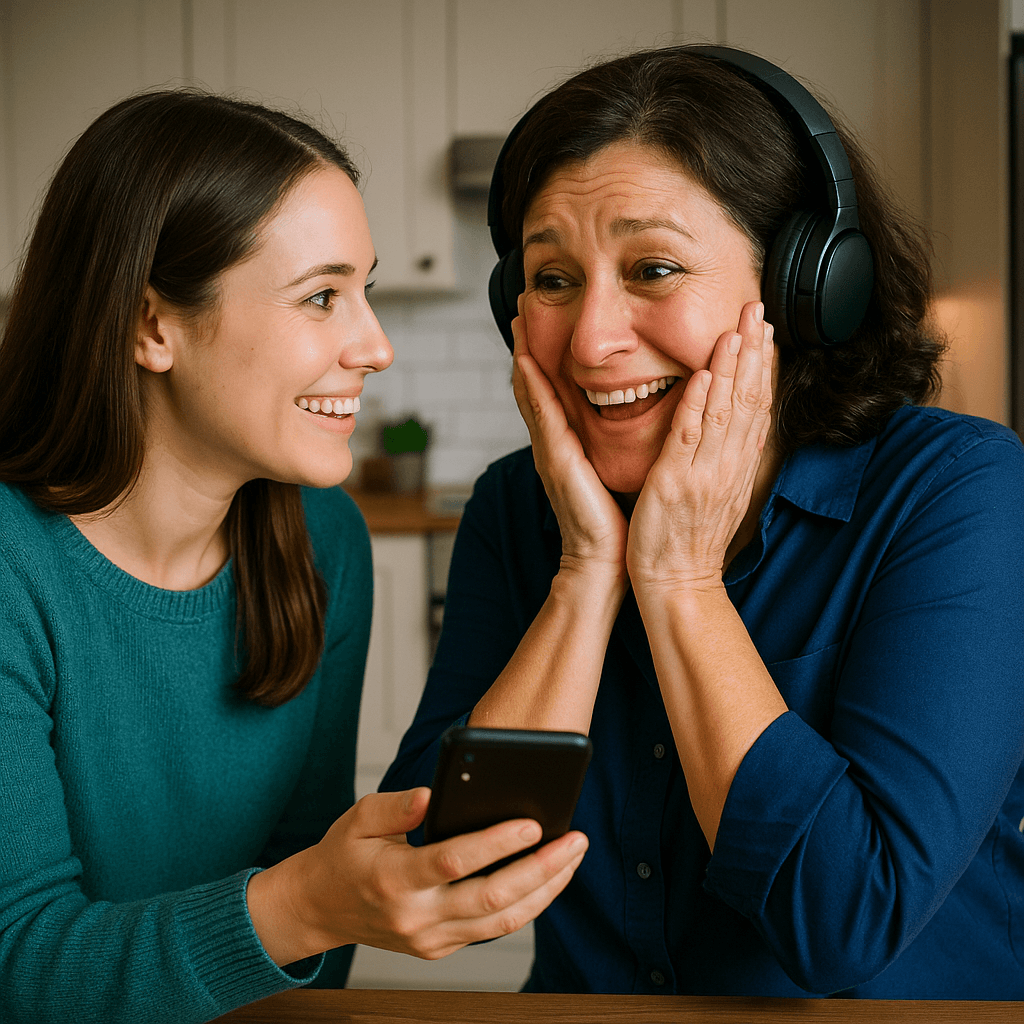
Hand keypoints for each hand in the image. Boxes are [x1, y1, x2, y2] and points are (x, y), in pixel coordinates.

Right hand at [248, 788, 587, 964]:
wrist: (319, 908)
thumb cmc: (343, 855)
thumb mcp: (358, 817)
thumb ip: (395, 806)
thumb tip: (429, 794)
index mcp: (394, 879)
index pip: (455, 862)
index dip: (497, 843)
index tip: (532, 822)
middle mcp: (416, 916)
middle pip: (493, 899)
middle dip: (542, 869)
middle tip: (575, 840)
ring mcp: (431, 939)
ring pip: (502, 922)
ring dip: (545, 890)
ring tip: (572, 858)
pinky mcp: (440, 948)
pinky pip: (493, 931)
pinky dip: (526, 905)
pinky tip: (546, 878)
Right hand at [511, 297, 627, 584]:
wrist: (604, 562)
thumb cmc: (615, 521)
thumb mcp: (615, 470)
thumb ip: (613, 444)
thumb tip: (632, 416)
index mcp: (570, 445)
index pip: (555, 391)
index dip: (545, 356)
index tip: (543, 321)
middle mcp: (555, 444)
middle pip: (535, 384)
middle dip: (527, 344)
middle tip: (522, 304)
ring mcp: (551, 452)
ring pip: (533, 393)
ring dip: (522, 354)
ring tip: (518, 319)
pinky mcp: (557, 461)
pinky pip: (542, 417)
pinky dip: (531, 389)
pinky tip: (524, 362)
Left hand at [626, 300, 773, 592]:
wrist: (678, 584)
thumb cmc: (689, 541)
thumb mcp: (717, 494)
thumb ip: (723, 458)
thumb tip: (733, 428)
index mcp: (736, 466)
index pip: (756, 405)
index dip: (762, 365)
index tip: (766, 329)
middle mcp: (728, 465)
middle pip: (749, 399)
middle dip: (754, 351)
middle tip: (757, 308)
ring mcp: (705, 473)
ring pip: (725, 411)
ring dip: (732, 367)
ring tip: (737, 328)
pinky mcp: (677, 483)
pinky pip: (691, 438)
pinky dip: (700, 405)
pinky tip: (706, 375)